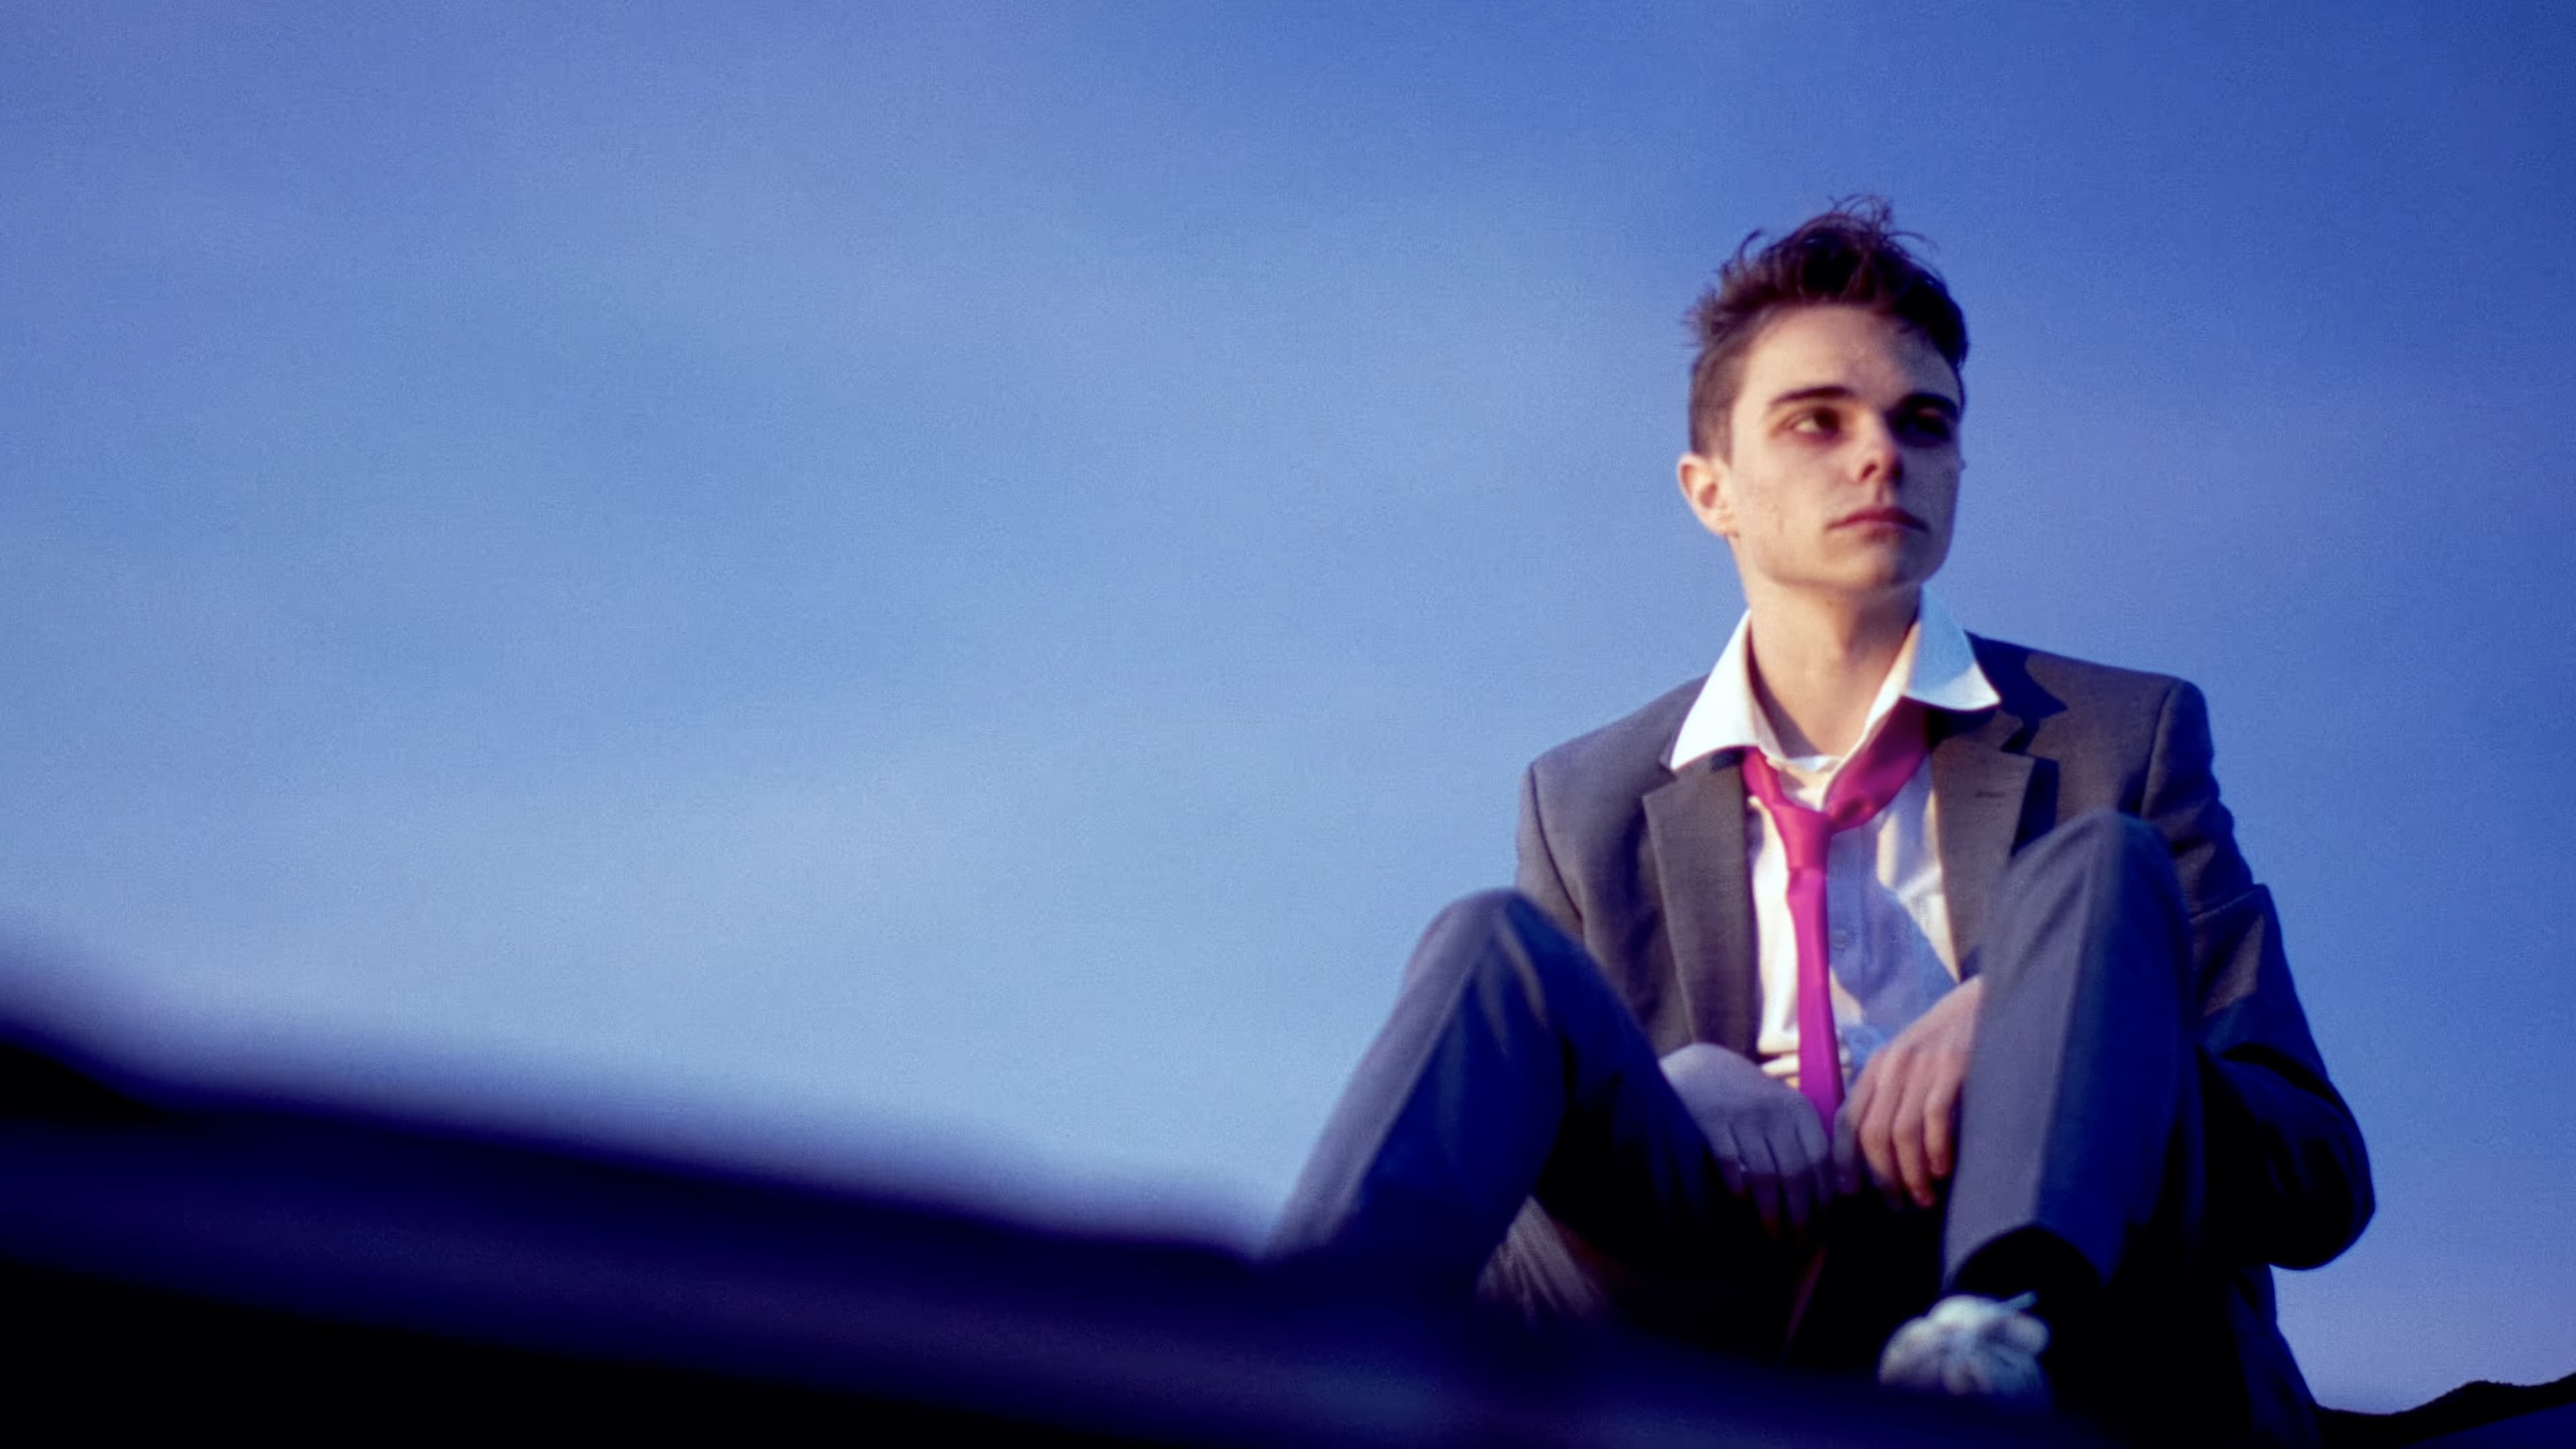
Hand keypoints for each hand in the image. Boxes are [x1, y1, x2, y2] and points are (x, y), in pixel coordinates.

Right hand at [1660, 1041, 1836, 1239]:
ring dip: (1772, 1213)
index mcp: (1800, 1110)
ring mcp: (1741, 1115)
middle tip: (1800, 1247)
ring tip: (1774, 1238)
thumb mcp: (1785, 1112)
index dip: (1823, 1202)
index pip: (1821, 1164)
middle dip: (1801, 1217)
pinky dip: (1737, 1187)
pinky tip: (1740, 1204)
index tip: (1823, 1233)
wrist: (1703, 1068)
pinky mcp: (1710, 1120)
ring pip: (1765, 1175)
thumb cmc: (1751, 1102)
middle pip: (1796, 1174)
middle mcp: (1775, 1111)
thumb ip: (1804, 1146)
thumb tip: (1829, 1203)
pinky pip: (1730, 1163)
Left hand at [1839, 976, 1981, 1208]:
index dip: (1845, 1159)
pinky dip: (1937, 1149)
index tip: (1853, 1191)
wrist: (1983, 1001)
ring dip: (1911, 1173)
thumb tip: (1879, 1153)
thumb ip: (1891, 1096)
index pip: (1848, 1119)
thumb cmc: (1946, 1043)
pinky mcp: (1954, 1065)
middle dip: (1883, 1177)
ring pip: (1902, 1132)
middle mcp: (1893, 1065)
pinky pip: (1935, 1117)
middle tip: (1900, 1203)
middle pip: (1873, 1133)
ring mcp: (1923, 1064)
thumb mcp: (1908, 1063)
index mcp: (1877, 1067)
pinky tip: (1944, 1170)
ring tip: (1924, 1197)